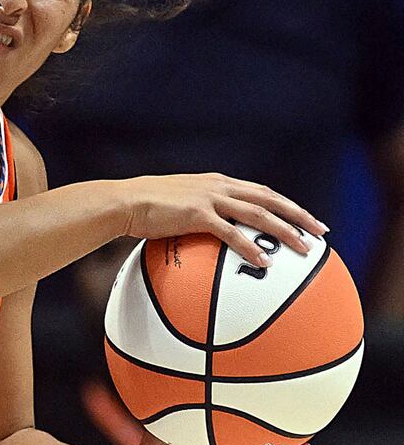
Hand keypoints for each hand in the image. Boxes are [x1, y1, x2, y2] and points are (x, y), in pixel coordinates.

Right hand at [117, 173, 325, 268]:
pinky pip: (231, 232)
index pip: (261, 191)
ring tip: (304, 248)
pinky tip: (264, 262)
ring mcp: (209, 198)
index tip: (306, 218)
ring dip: (285, 231)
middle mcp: (219, 186)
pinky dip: (250, 246)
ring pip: (259, 213)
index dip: (286, 204)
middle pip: (270, 199)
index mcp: (216, 183)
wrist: (123, 202)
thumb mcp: (177, 206)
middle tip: (321, 231)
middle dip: (299, 215)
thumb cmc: (144, 208)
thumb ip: (197, 214)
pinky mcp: (197, 214)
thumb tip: (208, 236)